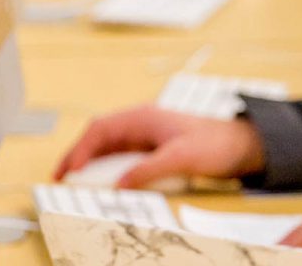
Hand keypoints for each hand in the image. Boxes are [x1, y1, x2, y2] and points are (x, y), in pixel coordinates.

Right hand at [52, 104, 265, 187]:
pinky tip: (106, 182)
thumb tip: (120, 184)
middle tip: (61, 177)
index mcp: (143, 117)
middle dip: (78, 156)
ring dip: (92, 165)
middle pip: (99, 138)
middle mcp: (141, 124)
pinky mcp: (152, 150)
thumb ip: (148, 170)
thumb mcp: (181, 157)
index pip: (101, 129)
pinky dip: (110, 170)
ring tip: (78, 183)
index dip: (80, 149)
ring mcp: (145, 137)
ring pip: (109, 149)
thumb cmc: (215, 143)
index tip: (69, 169)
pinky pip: (123, 159)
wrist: (240, 147)